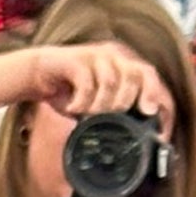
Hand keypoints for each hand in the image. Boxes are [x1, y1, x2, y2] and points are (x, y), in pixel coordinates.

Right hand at [24, 42, 168, 123]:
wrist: (37, 73)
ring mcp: (96, 55)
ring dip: (103, 105)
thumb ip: (115, 114)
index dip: (157, 102)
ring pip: (113, 80)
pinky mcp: (75, 60)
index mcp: (125, 65)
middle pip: (140, 74)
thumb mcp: (97, 104)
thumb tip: (135, 140)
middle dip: (132, 101)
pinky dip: (82, 101)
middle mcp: (115, 57)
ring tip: (90, 115)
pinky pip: (86, 82)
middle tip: (119, 118)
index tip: (154, 127)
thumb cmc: (71, 90)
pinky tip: (73, 109)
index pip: (152, 78)